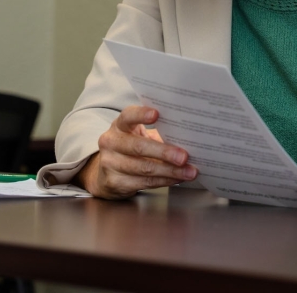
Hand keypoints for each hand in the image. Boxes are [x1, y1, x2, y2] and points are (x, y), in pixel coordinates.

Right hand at [75, 106, 196, 198]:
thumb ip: (159, 133)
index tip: (156, 114)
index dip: (141, 114)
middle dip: (164, 152)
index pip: (128, 116)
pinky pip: (144, 183)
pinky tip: (177, 179)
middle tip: (184, 157)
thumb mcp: (140, 136)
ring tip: (189, 171)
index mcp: (119, 125)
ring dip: (170, 171)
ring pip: (144, 168)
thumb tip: (189, 138)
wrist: (107, 174)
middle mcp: (111, 142)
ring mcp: (110, 163)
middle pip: (139, 147)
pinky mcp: (114, 182)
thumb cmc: (132, 148)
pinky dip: (164, 181)